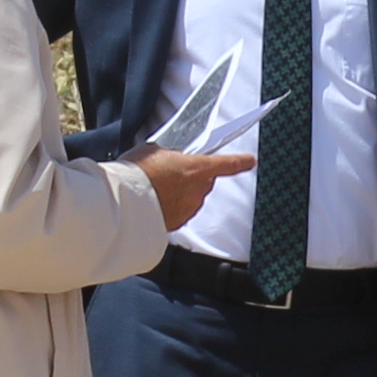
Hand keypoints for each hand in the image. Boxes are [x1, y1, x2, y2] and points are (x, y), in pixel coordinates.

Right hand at [135, 144, 254, 223]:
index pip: (226, 164)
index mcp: (197, 169)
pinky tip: (154, 202)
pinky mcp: (177, 224)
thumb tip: (167, 160)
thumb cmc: (138, 172)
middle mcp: (198, 191)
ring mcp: (189, 209)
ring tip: (157, 188)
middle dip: (192, 178)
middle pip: (204, 182)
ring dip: (180, 194)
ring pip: (191, 198)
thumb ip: (168, 154)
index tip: (250, 161)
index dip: (239, 162)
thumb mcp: (152, 151)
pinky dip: (170, 208)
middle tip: (170, 173)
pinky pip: (179, 212)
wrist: (125, 203)